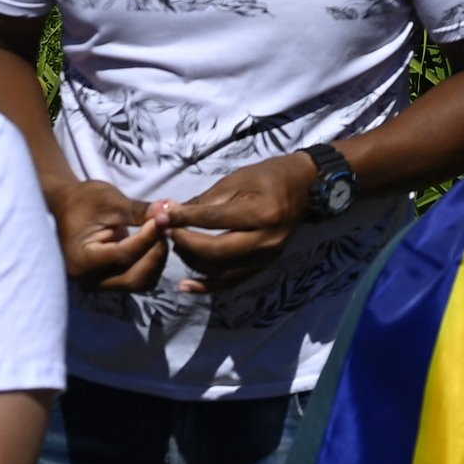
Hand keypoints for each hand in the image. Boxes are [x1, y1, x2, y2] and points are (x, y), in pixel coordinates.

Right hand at [57, 179, 172, 293]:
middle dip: (156, 252)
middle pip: (134, 278)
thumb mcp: (110, 201)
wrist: (68, 207)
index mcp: (81, 260)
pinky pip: (139, 278)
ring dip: (157, 259)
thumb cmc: (84, 201)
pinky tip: (156, 241)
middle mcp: (89, 280)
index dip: (148, 237)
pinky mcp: (112, 280)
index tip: (165, 217)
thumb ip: (138, 211)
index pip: (123, 256)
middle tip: (167, 225)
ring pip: (141, 282)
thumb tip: (168, 211)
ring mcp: (101, 283)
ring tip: (162, 231)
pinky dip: (152, 262)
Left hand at [165, 155, 309, 290]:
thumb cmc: (267, 177)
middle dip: (186, 243)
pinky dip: (206, 286)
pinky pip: (231, 282)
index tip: (161, 216)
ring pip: (221, 271)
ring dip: (192, 261)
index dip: (183, 219)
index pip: (214, 220)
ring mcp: (267, 257)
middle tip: (168, 232)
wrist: (303, 187)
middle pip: (216, 251)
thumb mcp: (236, 180)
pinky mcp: (264, 266)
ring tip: (178, 246)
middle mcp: (267, 239)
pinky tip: (185, 285)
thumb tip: (167, 213)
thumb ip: (203, 201)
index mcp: (262, 212)